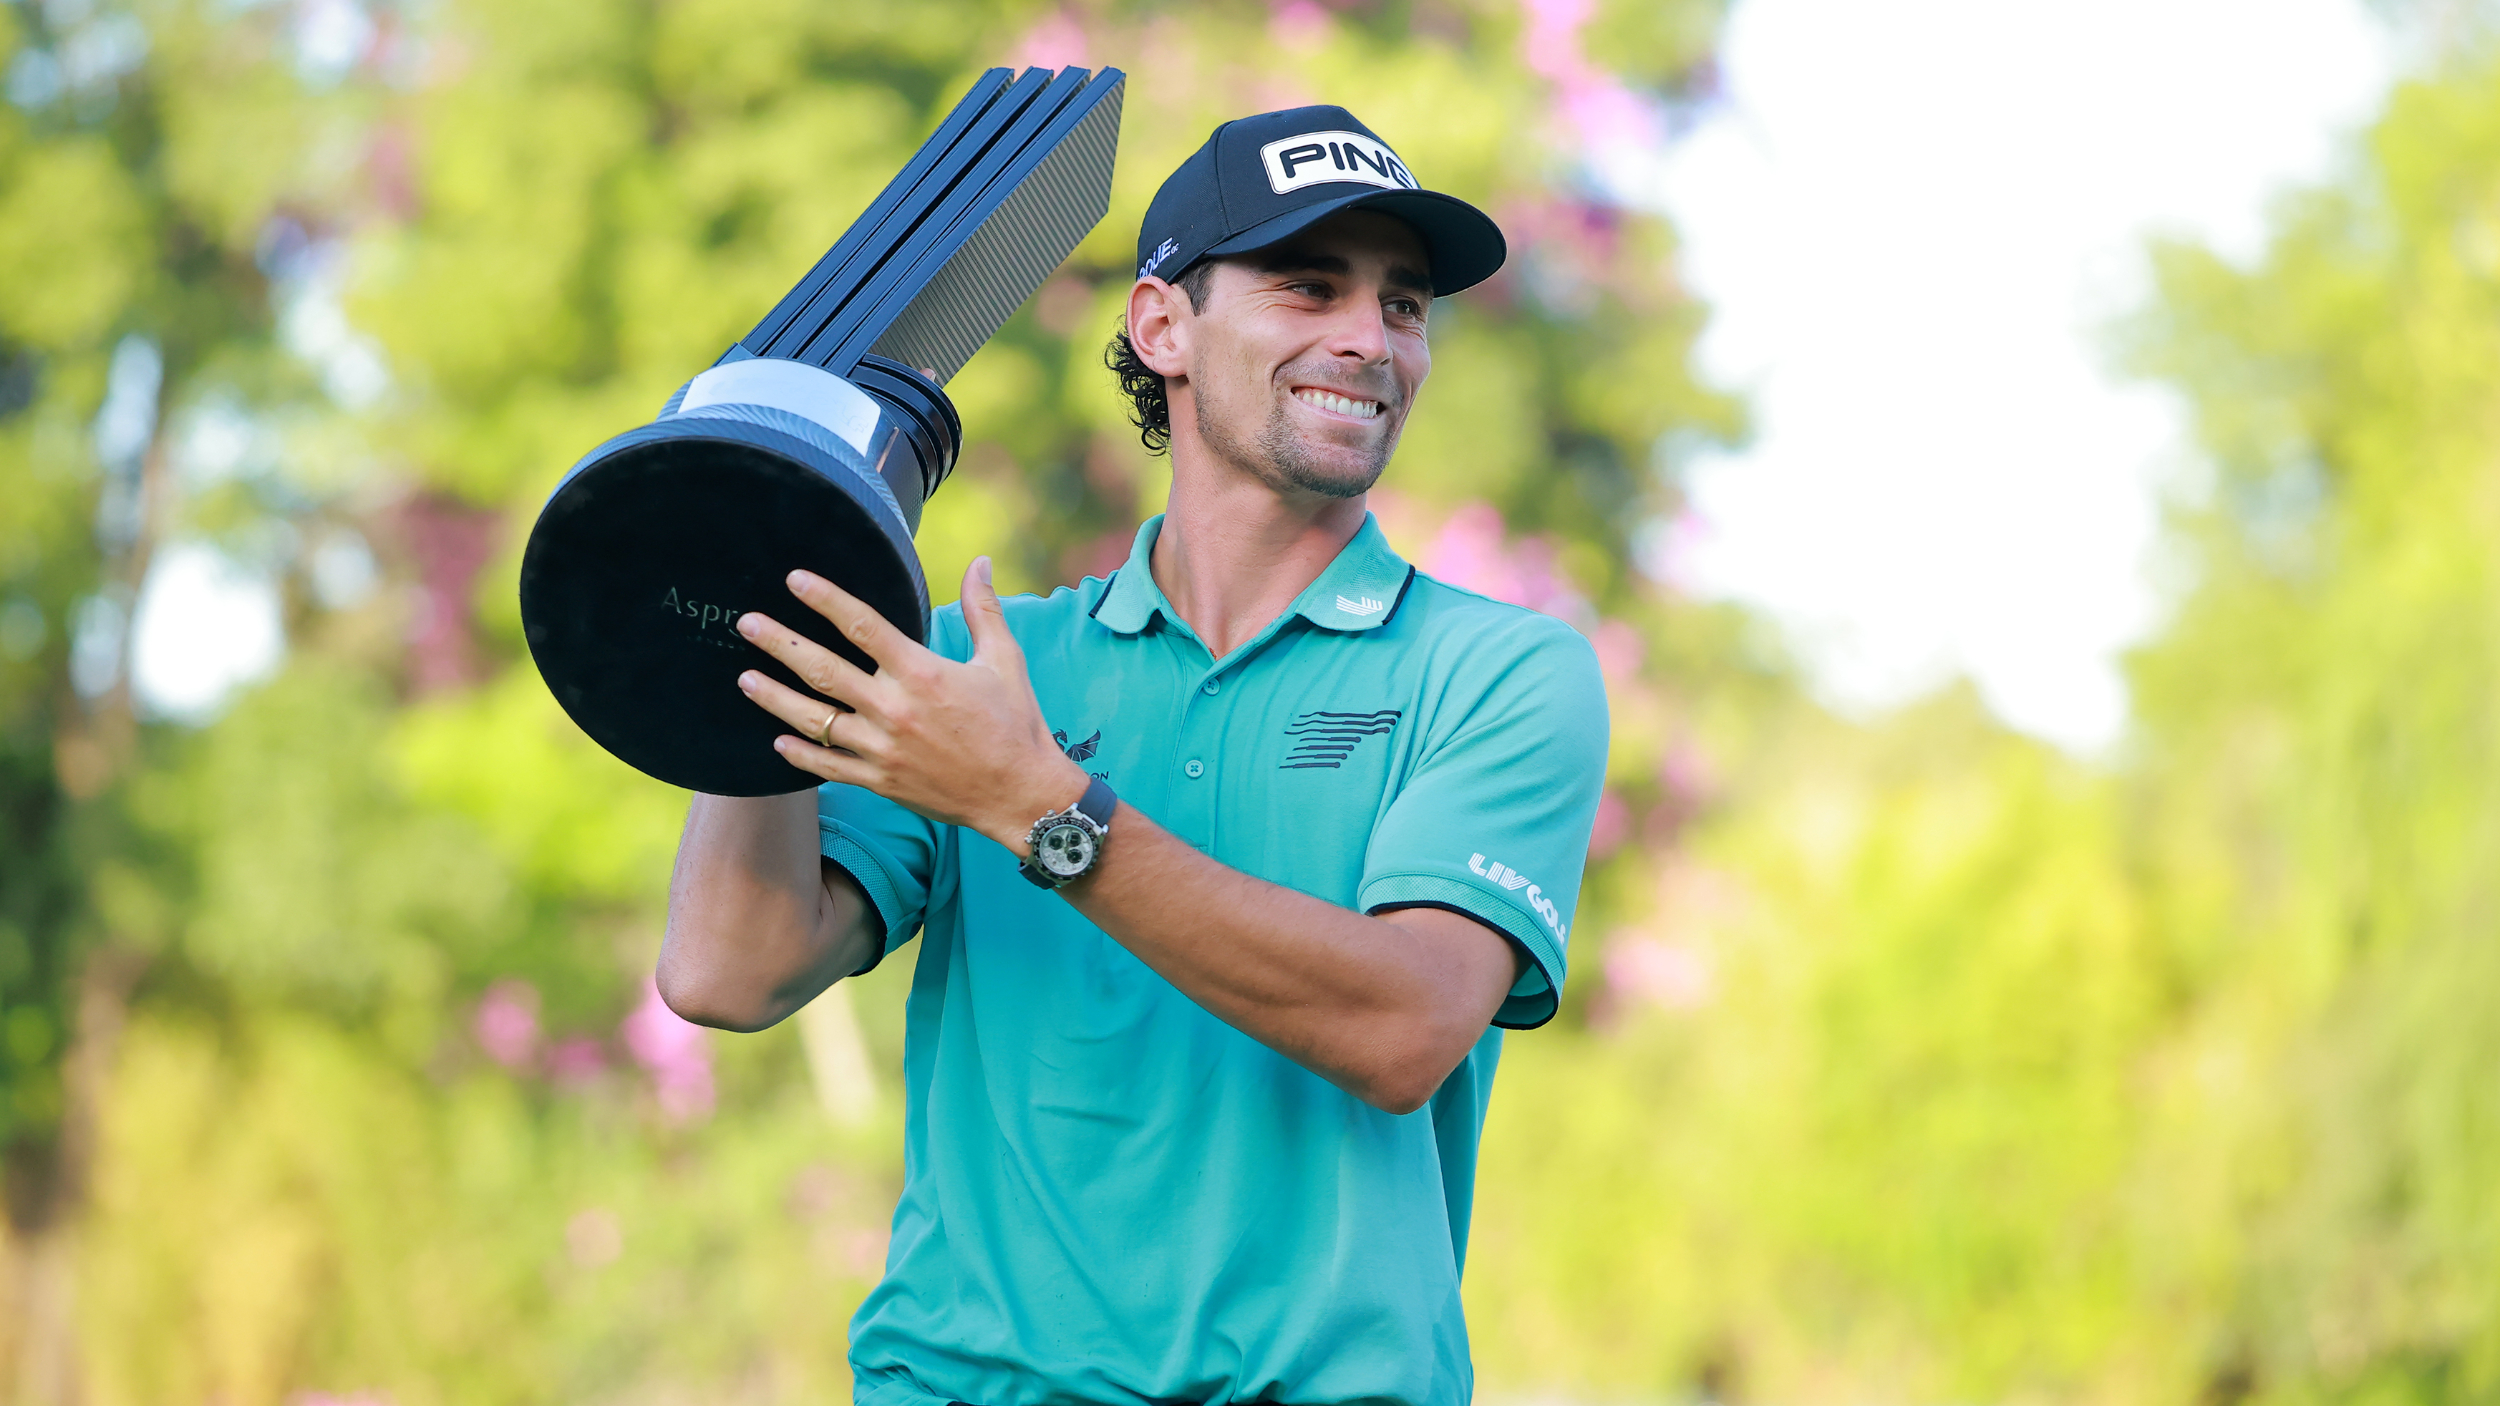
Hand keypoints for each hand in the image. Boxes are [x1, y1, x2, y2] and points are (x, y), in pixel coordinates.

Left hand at [734, 557, 1087, 854]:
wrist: (1021, 795)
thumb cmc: (1016, 725)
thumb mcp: (1004, 661)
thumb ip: (984, 610)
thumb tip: (980, 563)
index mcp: (921, 673)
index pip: (861, 625)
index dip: (824, 598)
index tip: (794, 580)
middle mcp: (894, 709)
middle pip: (822, 669)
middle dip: (780, 643)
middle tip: (747, 624)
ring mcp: (882, 749)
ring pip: (813, 720)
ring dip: (775, 698)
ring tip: (744, 679)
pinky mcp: (881, 782)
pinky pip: (829, 767)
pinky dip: (800, 755)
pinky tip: (777, 741)